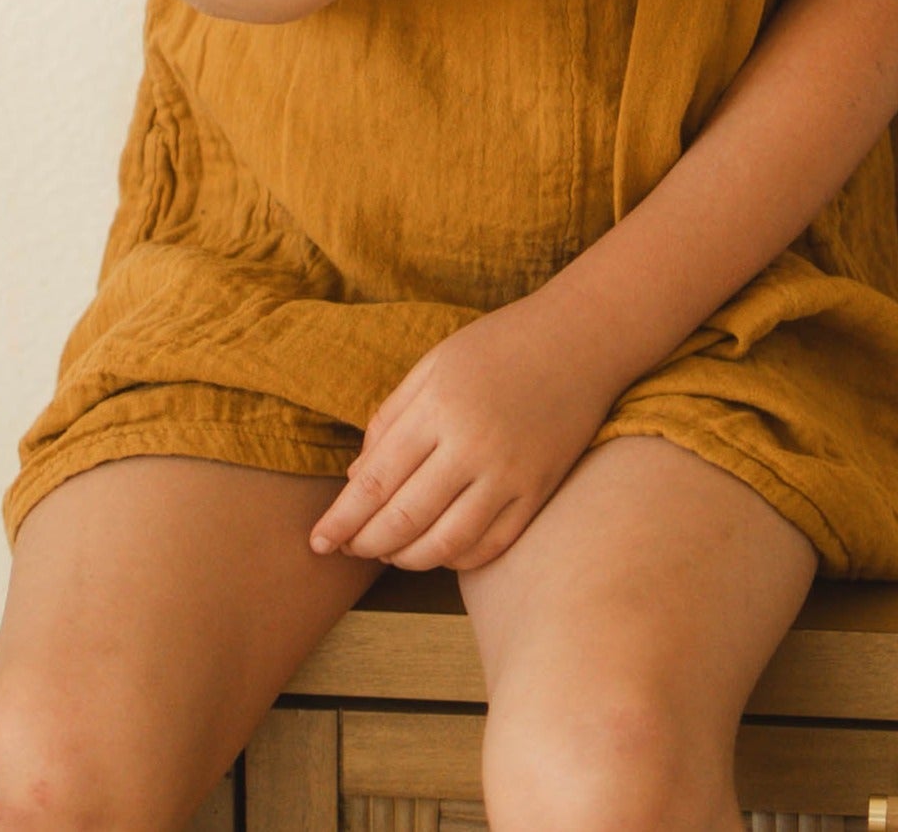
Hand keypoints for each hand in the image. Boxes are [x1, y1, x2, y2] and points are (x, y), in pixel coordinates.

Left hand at [312, 302, 616, 570]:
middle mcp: (472, 446)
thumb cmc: (498, 346)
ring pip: (445, 544)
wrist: (580, 338)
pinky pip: (490, 545)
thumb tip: (355, 479)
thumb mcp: (434, 364)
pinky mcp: (538, 491)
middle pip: (405, 519)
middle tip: (346, 549)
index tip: (317, 541)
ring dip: (407, 558)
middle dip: (367, 543)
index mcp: (438, 407)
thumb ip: (391, 419)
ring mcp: (510, 474)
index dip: (341, 519)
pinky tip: (437, 552)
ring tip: (388, 553)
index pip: (375, 482)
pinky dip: (456, 559)